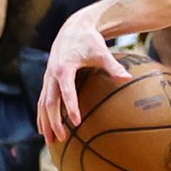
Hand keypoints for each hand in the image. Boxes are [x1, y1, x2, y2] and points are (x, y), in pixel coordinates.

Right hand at [37, 9, 130, 142]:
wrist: (73, 29)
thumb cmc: (90, 41)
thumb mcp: (102, 52)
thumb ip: (113, 66)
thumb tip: (128, 77)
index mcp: (64, 68)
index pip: (66, 91)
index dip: (70, 107)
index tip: (76, 122)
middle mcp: (52, 74)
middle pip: (49, 101)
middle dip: (54, 121)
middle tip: (62, 138)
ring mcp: (48, 78)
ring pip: (42, 104)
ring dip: (45, 122)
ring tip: (50, 141)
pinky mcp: (48, 80)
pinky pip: (42, 100)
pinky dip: (42, 116)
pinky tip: (44, 130)